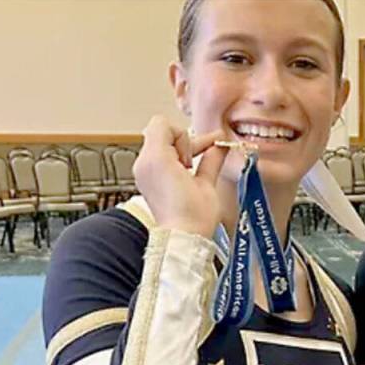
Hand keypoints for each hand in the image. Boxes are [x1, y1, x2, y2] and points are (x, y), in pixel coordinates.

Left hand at [132, 116, 231, 237]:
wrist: (182, 240)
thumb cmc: (194, 217)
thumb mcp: (207, 183)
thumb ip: (212, 158)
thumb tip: (221, 145)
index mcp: (156, 159)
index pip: (163, 125)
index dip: (184, 136)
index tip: (196, 154)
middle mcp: (144, 164)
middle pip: (161, 135)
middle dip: (183, 144)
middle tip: (196, 162)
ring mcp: (143, 174)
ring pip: (160, 147)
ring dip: (178, 153)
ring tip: (191, 170)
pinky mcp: (146, 183)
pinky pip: (157, 161)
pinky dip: (172, 162)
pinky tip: (187, 174)